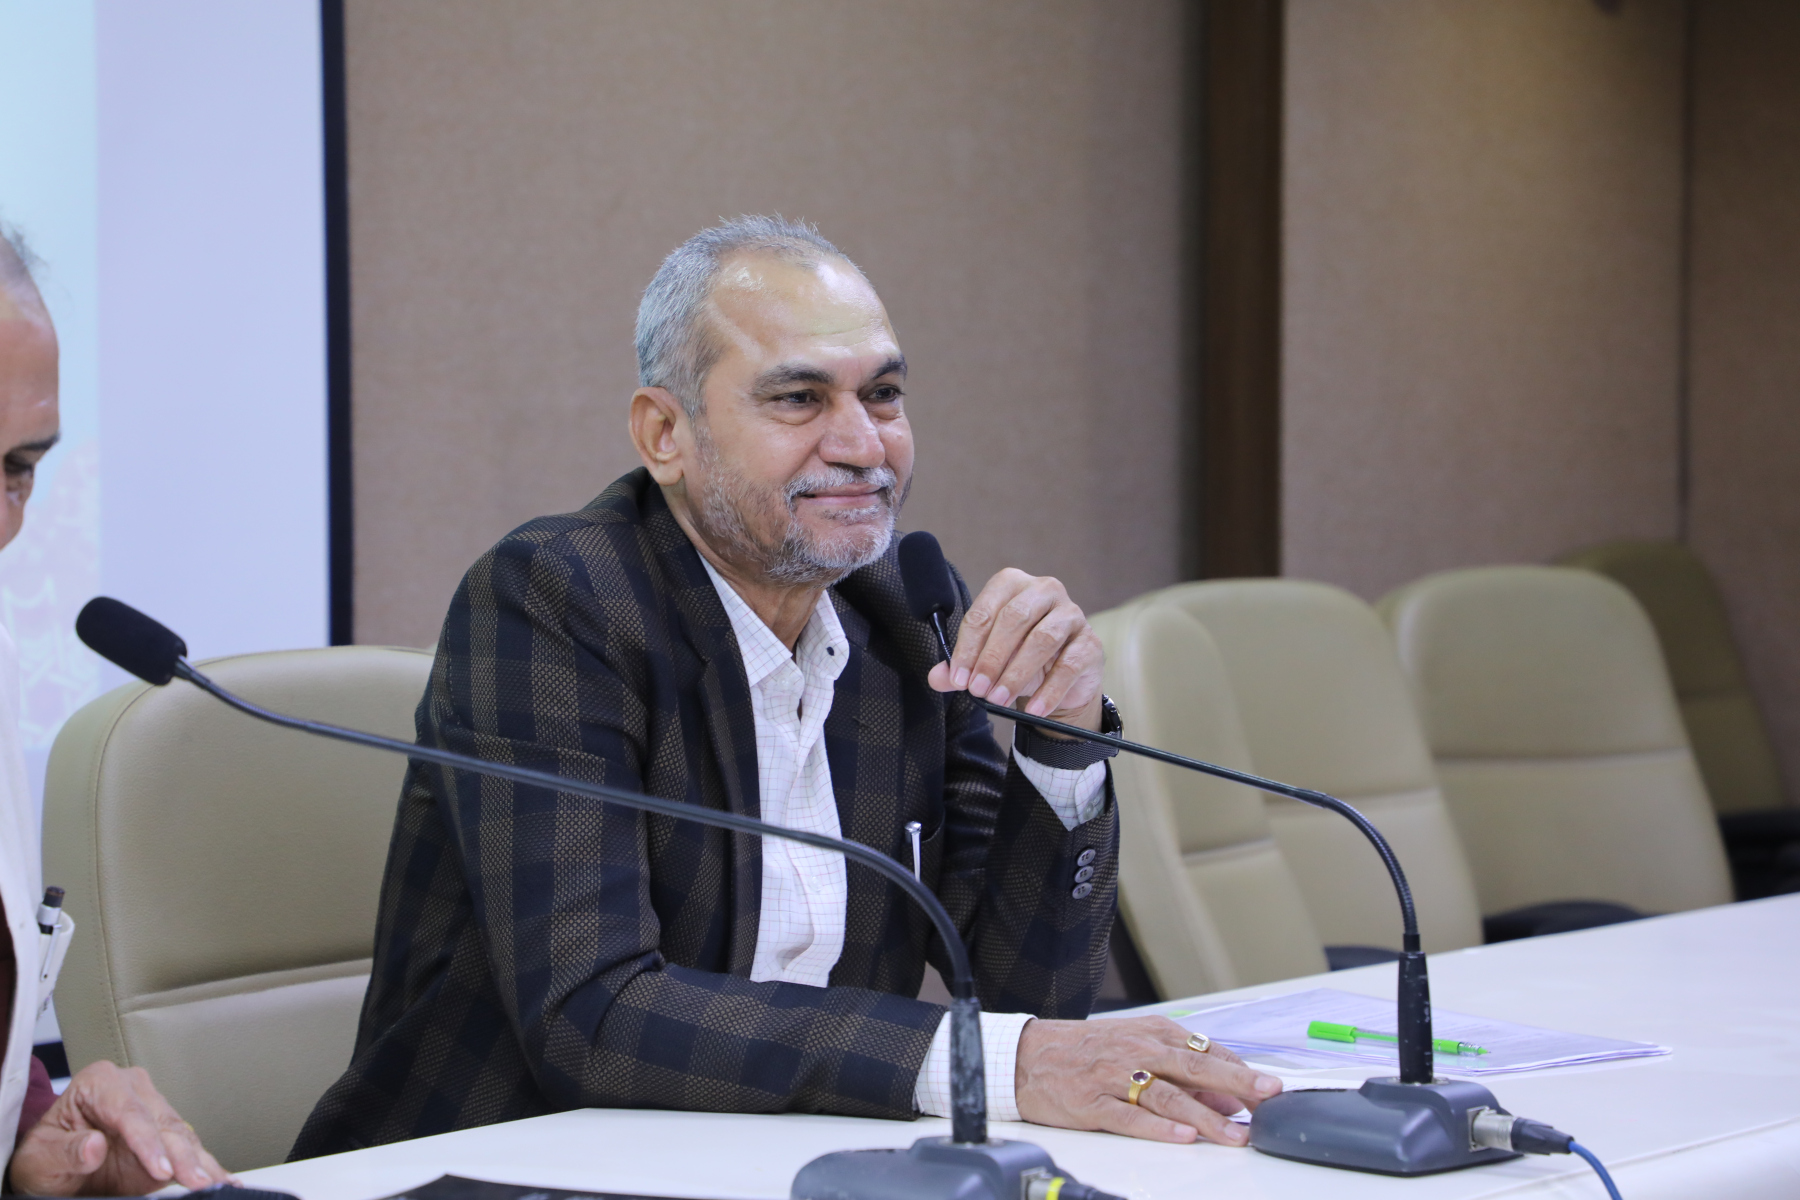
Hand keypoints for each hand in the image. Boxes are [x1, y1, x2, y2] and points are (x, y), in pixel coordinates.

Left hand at [9, 1061, 228, 1195]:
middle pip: (163, 1122)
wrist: (54, 1171)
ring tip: (216, 1182)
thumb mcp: (39, 1158)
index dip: (148, 1141)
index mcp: (99, 1083)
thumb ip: (65, 1151)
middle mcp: (132, 1091)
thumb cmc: (45, 1158)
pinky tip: (223, 1177)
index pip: (129, 1111)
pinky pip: (190, 1149)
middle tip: (197, 1181)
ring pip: (183, 1135)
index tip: (161, 1169)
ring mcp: (153, 1111)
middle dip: (182, 1154)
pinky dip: (207, 1165)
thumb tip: (94, 1144)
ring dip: (200, 1162)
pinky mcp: (166, 1136)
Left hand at [926, 568, 1103, 730]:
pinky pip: (1069, 665)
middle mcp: (1044, 590)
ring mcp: (1071, 614)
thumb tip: (938, 677)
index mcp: (1012, 585)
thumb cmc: (1020, 657)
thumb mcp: (987, 659)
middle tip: (977, 689)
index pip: (985, 611)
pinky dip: (1048, 691)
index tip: (958, 678)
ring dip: (1016, 674)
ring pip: (1042, 639)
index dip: (968, 647)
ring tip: (999, 700)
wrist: (1062, 680)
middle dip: (991, 658)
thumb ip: (962, 666)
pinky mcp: (1090, 642)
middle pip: (1014, 618)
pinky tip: (1033, 709)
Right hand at [1014, 1016, 1281, 1144]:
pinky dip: (1157, 1126)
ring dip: (1205, 1116)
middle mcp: (1137, 1051)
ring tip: (1235, 1134)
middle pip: (1195, 1068)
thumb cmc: (1085, 1051)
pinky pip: (1129, 1117)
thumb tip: (1227, 1098)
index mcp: (1152, 1034)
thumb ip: (1182, 1072)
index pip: (1207, 1052)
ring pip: (1167, 1096)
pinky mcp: (1092, 1103)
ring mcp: (1114, 1078)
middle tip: (1268, 1098)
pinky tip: (1181, 1135)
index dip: (1242, 1072)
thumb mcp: (1136, 1049)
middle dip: (1236, 1083)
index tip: (1272, 1090)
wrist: (1026, 1056)